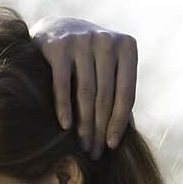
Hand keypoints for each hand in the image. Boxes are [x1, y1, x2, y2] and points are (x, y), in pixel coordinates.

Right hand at [30, 16, 137, 158]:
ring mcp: (81, 40)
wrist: (56, 30)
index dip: (119, 123)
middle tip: (94, 153)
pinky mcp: (58, 46)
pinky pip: (63, 84)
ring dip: (84, 124)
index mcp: (126, 47)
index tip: (111, 146)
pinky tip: (65, 127)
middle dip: (100, 129)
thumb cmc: (89, 60)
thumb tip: (127, 136)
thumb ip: (119, 95)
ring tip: (82, 146)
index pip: (125, 94)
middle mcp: (106, 40)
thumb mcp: (109, 71)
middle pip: (105, 96)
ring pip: (86, 93)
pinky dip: (64, 108)